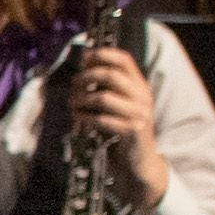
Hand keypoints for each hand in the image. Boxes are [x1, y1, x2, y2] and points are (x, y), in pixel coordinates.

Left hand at [69, 41, 171, 209]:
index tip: (83, 58)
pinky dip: (84, 117)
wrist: (140, 160)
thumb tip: (81, 70)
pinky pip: (101, 119)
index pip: (124, 60)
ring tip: (72, 104)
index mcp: (139, 85)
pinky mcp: (132, 131)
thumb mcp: (118, 104)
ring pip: (103, 97)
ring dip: (81, 99)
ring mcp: (139, 114)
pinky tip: (77, 118)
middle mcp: (142, 96)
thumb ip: (106, 88)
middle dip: (86, 77)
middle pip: (111, 75)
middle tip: (73, 85)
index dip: (102, 54)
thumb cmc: (123, 129)